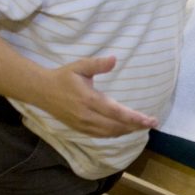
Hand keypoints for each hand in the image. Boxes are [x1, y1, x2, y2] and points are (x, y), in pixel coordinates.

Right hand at [37, 55, 159, 136]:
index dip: (134, 118)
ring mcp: (83, 125)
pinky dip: (116, 134)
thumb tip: (114, 59)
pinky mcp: (80, 130)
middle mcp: (87, 116)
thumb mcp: (80, 66)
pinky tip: (125, 129)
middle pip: (116, 126)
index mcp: (88, 99)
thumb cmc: (63, 77)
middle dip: (136, 126)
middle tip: (152, 123)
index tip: (150, 120)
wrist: (42, 91)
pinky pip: (102, 135)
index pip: (116, 112)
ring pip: (110, 133)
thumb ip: (97, 64)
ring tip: (142, 126)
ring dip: (128, 131)